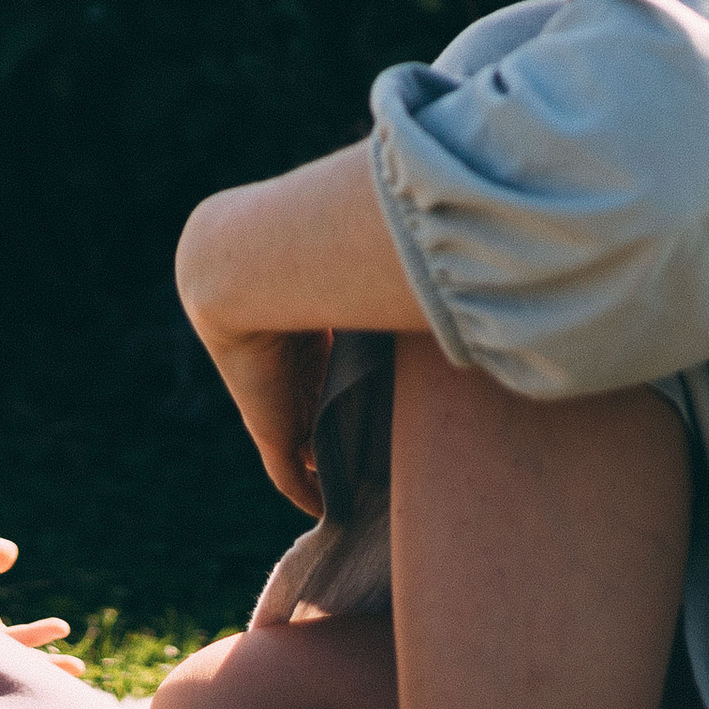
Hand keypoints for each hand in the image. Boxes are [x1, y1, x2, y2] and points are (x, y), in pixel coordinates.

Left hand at [173, 153, 423, 511]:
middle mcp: (288, 352)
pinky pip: (284, 468)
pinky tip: (328, 508)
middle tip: (386, 440)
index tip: (386, 392)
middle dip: (340, 418)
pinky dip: (304, 489)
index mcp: (303, 309)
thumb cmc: (308, 243)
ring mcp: (274, 389)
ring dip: (327, 456)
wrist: (241, 262)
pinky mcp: (266, 424)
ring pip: (304, 433)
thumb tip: (467, 199)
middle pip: (315, 395)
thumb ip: (408, 236)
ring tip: (369, 478)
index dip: (352, 371)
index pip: (328, 349)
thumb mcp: (360, 249)